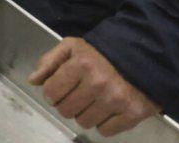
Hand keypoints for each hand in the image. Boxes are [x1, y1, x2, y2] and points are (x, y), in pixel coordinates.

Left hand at [29, 37, 160, 135]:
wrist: (145, 56)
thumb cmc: (103, 52)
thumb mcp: (73, 47)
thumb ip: (50, 62)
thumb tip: (33, 81)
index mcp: (81, 65)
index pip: (52, 92)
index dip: (51, 93)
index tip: (58, 91)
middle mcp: (98, 84)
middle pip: (66, 110)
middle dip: (67, 104)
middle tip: (76, 96)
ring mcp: (117, 100)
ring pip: (84, 122)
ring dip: (84, 114)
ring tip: (92, 102)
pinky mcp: (134, 113)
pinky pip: (105, 131)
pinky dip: (103, 124)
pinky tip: (106, 110)